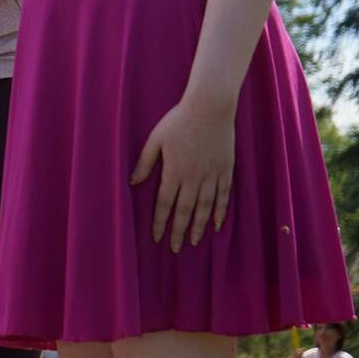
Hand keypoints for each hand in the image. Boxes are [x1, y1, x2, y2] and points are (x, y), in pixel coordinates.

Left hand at [130, 92, 236, 251]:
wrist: (209, 108)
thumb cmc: (178, 120)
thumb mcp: (155, 139)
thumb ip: (145, 162)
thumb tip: (133, 182)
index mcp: (174, 171)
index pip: (164, 203)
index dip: (160, 222)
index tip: (156, 238)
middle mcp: (193, 178)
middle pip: (185, 211)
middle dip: (179, 232)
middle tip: (176, 249)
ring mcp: (212, 175)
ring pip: (205, 208)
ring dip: (200, 227)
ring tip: (195, 242)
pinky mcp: (226, 170)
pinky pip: (224, 196)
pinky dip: (221, 212)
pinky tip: (217, 225)